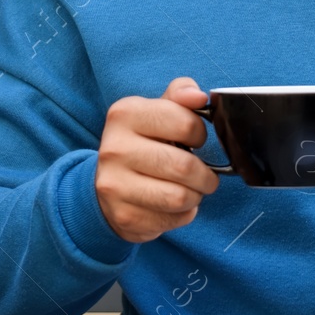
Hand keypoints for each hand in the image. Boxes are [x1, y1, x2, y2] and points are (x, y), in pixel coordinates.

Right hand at [96, 77, 218, 242]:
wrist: (109, 184)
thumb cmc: (144, 142)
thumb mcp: (159, 111)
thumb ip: (180, 95)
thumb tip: (199, 97)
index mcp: (124, 114)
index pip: (186, 124)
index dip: (200, 134)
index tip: (196, 140)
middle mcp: (113, 148)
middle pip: (185, 166)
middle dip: (205, 174)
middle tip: (204, 174)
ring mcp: (114, 185)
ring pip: (180, 197)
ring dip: (196, 195)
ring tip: (191, 189)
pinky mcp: (123, 216)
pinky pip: (172, 219)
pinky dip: (184, 214)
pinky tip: (174, 205)